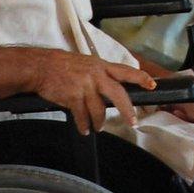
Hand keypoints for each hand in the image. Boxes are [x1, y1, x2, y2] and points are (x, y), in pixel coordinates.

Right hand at [31, 50, 155, 135]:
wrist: (40, 67)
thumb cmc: (60, 65)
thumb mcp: (85, 64)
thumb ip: (100, 74)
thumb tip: (111, 88)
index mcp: (100, 66)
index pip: (126, 71)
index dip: (140, 78)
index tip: (152, 85)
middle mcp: (95, 75)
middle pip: (118, 94)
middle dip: (127, 110)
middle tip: (132, 122)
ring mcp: (84, 86)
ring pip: (99, 110)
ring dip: (99, 122)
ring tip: (97, 127)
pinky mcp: (73, 97)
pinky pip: (82, 116)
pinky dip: (83, 125)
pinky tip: (84, 128)